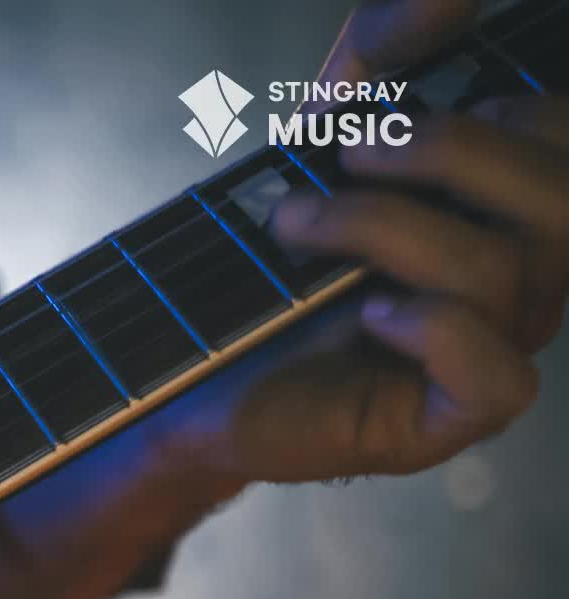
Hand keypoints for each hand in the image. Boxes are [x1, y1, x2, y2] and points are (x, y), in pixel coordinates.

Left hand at [160, 0, 564, 485]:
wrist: (191, 357)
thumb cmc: (277, 251)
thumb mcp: (327, 130)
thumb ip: (388, 54)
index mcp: (514, 209)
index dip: (519, 109)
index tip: (400, 107)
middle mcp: (525, 280)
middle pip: (562, 201)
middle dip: (451, 152)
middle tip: (347, 148)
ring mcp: (491, 351)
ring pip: (504, 274)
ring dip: (385, 227)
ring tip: (292, 221)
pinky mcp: (444, 420)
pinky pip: (499, 380)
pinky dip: (437, 330)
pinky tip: (370, 310)